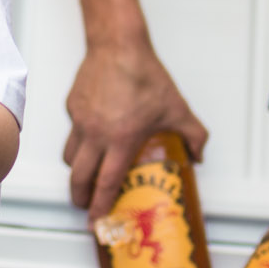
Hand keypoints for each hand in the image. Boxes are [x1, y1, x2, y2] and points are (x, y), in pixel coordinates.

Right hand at [65, 38, 206, 221]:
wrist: (118, 45)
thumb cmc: (145, 75)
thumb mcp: (177, 108)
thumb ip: (193, 134)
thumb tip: (198, 155)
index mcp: (121, 139)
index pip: (106, 182)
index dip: (100, 206)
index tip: (97, 222)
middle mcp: (96, 133)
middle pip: (79, 177)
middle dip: (80, 197)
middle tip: (86, 205)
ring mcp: (80, 120)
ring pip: (70, 156)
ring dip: (77, 171)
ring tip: (87, 175)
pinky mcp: (72, 107)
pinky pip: (72, 132)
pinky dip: (80, 140)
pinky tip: (93, 135)